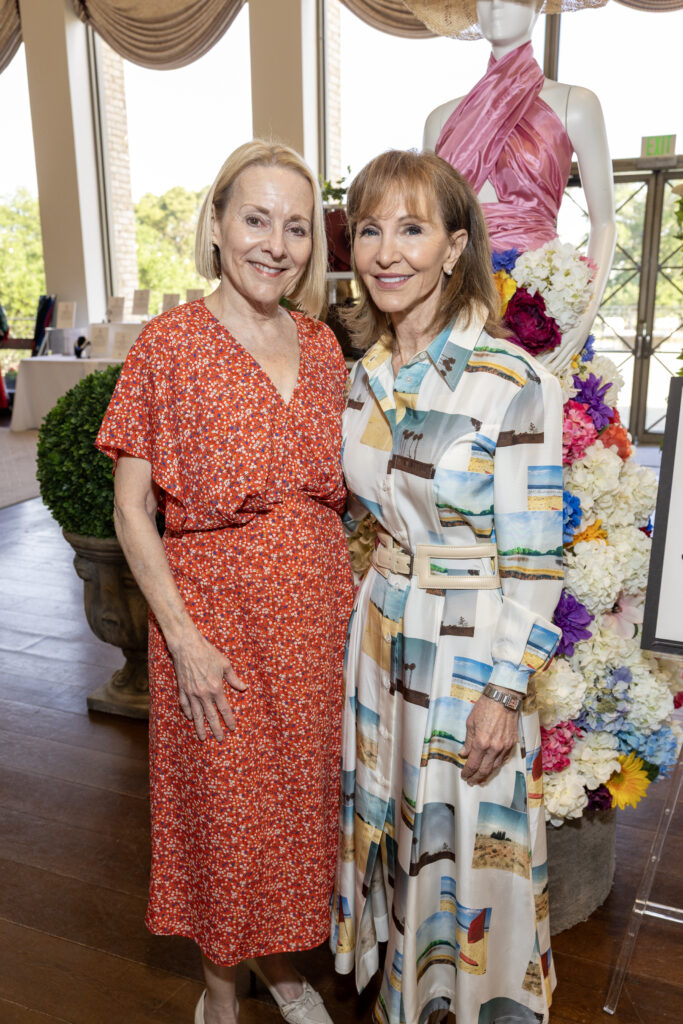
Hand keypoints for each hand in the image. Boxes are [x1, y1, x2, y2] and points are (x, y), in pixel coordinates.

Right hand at [170, 626, 246, 741]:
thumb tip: (244, 687)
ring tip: (202, 737)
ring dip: (200, 727)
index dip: (228, 720)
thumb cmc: (207, 653)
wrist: (187, 646)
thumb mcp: (225, 664)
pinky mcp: (182, 689)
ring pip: (196, 714)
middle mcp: (203, 694)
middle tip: (220, 739)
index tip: (232, 728)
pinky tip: (190, 718)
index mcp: (216, 688)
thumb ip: (234, 678)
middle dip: (216, 729)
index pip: (224, 709)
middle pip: (210, 716)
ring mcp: (191, 693)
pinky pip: (184, 705)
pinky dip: (187, 713)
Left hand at [460, 693, 519, 785]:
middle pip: (484, 769)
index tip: (464, 776)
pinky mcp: (512, 743)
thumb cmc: (485, 707)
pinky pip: (504, 759)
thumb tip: (464, 754)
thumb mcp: (470, 723)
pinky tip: (492, 768)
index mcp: (481, 742)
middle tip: (471, 782)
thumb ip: (468, 741)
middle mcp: (493, 747)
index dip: (467, 772)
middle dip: (476, 778)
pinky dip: (497, 765)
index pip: (473, 764)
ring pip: (495, 767)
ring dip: (487, 774)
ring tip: (480, 779)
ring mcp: (504, 746)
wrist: (503, 698)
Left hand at [541, 323, 585, 374]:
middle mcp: (572, 344)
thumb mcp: (564, 327)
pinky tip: (562, 367)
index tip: (543, 363)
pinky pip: (572, 357)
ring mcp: (577, 347)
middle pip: (561, 358)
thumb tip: (548, 343)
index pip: (556, 352)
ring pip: (567, 359)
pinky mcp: (579, 347)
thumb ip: (557, 336)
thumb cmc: (573, 320)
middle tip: (546, 370)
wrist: (587, 319)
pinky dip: (566, 363)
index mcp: (566, 339)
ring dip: (559, 366)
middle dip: (553, 365)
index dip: (549, 358)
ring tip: (553, 371)